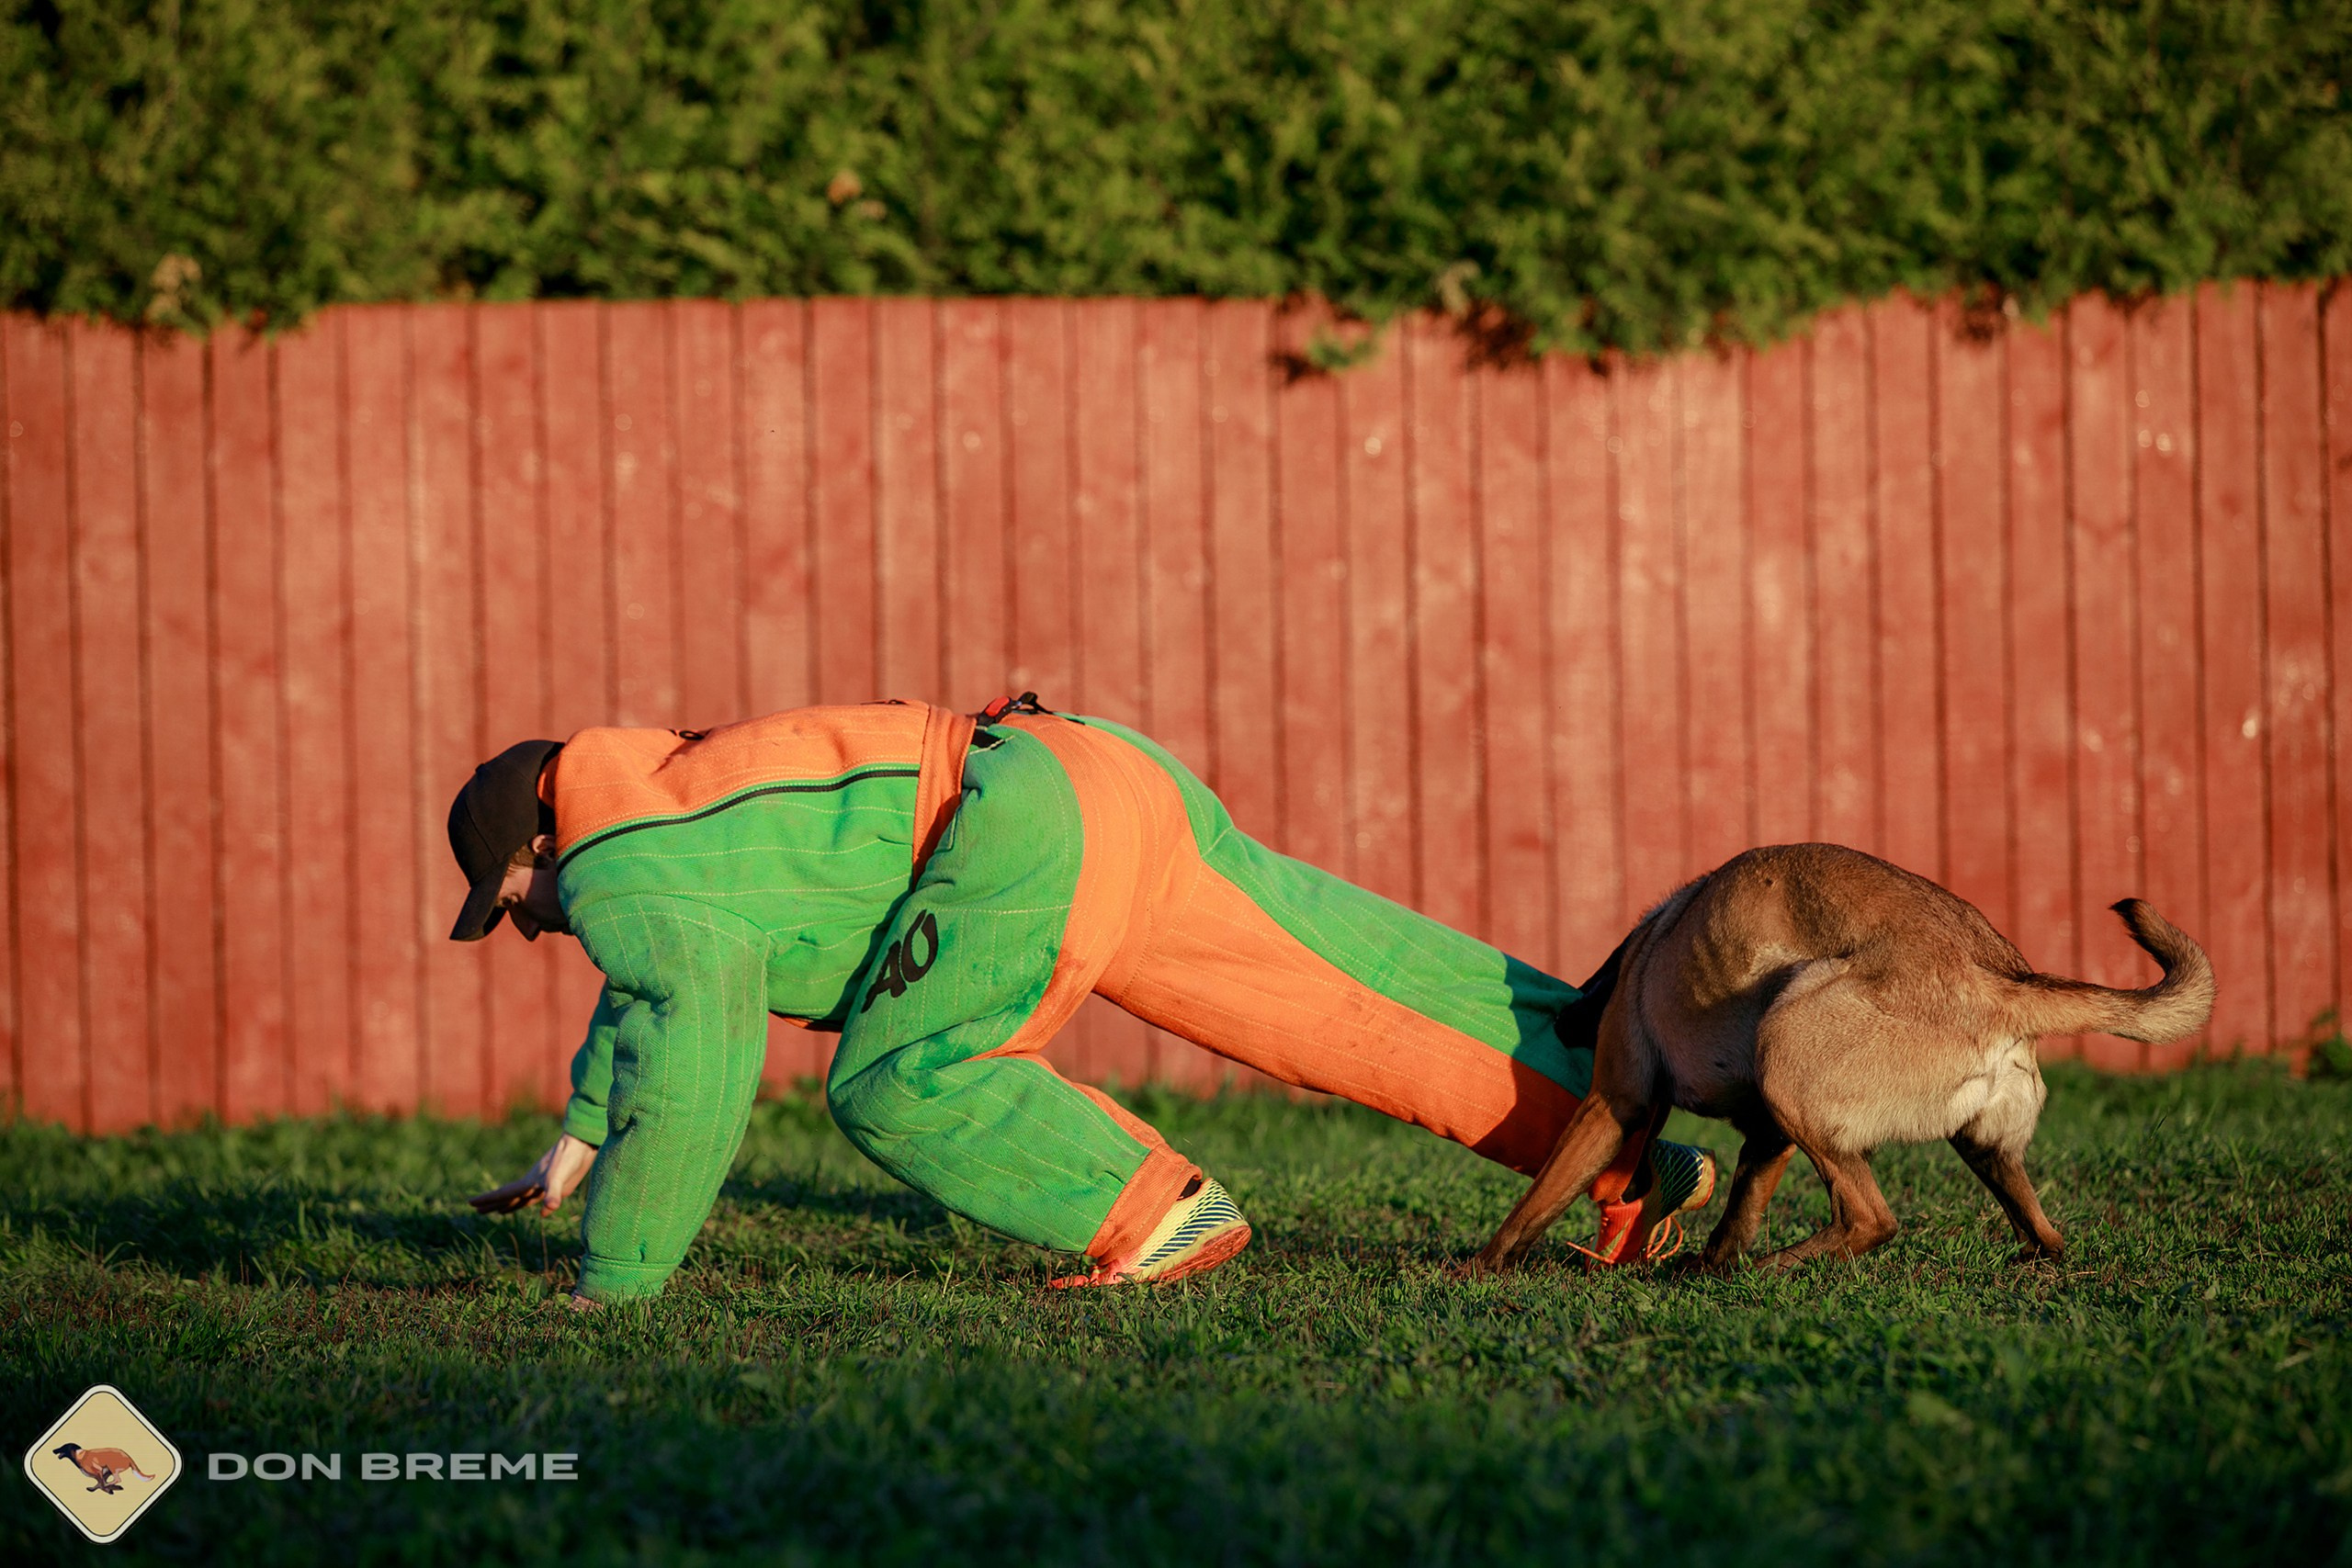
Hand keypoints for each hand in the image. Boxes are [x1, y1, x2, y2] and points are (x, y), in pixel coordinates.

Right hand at [469, 1133, 597, 1215]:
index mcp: (528, 1182)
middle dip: (492, 1204)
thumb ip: (552, 1193)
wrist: (583, 1145)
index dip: (487, 1199)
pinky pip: (540, 1197)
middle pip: (508, 1197)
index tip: (470, 1203)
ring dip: (510, 1204)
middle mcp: (533, 1183)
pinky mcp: (558, 1185)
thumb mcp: (559, 1177)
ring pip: (522, 1197)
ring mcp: (544, 1184)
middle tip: (476, 1210)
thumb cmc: (568, 1159)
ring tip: (499, 1211)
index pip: (503, 1193)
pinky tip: (541, 1210)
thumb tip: (549, 1210)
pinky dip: (535, 1203)